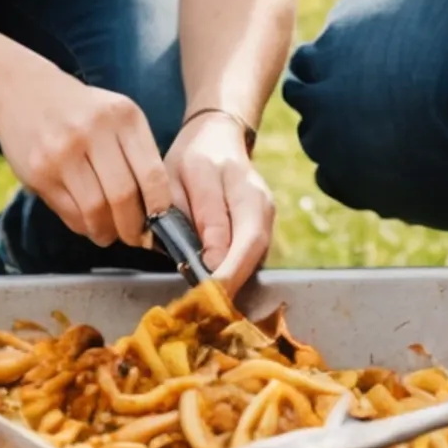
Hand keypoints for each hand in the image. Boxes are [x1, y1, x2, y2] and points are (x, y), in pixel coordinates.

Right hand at [0, 67, 171, 251]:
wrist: (24, 90)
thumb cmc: (82, 111)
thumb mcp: (117, 117)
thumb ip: (138, 155)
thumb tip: (158, 211)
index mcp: (124, 117)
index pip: (153, 175)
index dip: (160, 210)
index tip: (161, 225)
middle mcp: (94, 131)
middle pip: (123, 197)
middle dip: (132, 228)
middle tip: (134, 237)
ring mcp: (63, 151)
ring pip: (95, 210)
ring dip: (106, 232)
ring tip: (109, 234)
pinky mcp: (39, 171)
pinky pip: (68, 212)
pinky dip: (83, 226)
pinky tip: (87, 222)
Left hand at [163, 112, 272, 291]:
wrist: (217, 135)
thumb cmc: (191, 157)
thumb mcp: (181, 178)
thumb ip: (198, 217)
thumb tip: (213, 262)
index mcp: (240, 186)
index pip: (243, 241)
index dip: (226, 275)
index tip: (205, 298)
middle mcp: (261, 203)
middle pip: (255, 253)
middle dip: (231, 285)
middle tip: (205, 311)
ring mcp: (267, 214)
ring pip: (256, 257)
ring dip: (233, 282)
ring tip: (205, 304)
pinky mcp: (263, 224)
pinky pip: (252, 254)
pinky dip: (234, 272)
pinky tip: (213, 284)